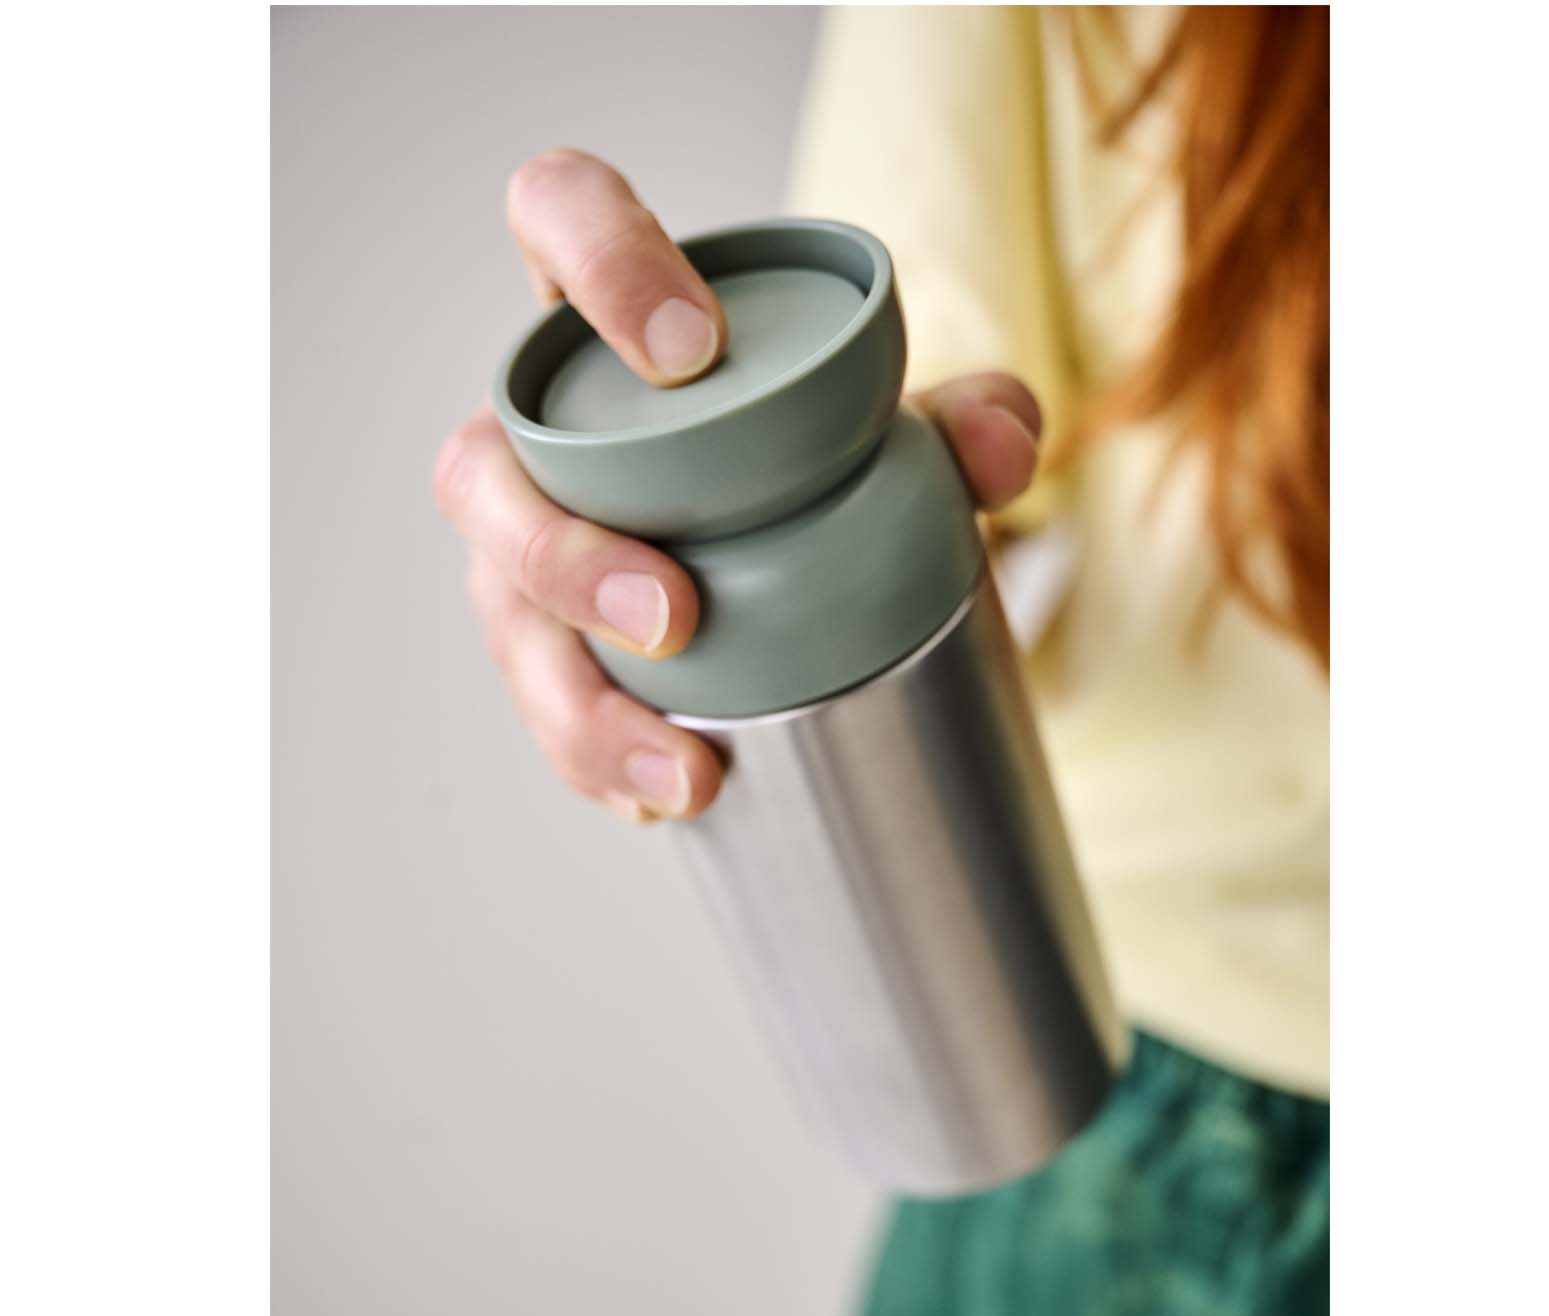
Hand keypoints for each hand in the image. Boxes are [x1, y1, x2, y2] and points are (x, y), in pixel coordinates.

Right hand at [434, 149, 1042, 823]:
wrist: (788, 540)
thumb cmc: (809, 452)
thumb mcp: (895, 426)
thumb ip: (961, 417)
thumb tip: (997, 448)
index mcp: (612, 320)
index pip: (556, 214)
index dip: (596, 260)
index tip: (691, 352)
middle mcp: (539, 432)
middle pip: (481, 471)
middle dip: (559, 554)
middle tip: (671, 617)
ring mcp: (527, 544)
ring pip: (503, 615)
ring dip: (579, 704)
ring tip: (683, 770)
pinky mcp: (547, 643)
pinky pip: (547, 708)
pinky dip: (605, 759)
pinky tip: (667, 799)